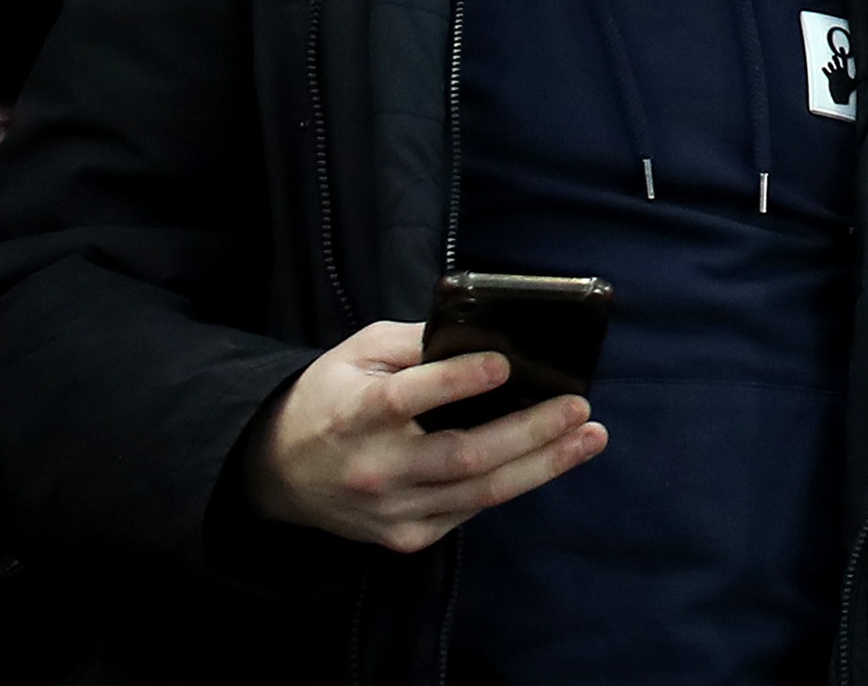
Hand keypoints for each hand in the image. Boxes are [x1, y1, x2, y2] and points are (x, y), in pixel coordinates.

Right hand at [244, 320, 605, 553]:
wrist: (278, 472)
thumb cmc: (331, 397)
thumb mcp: (358, 351)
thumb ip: (416, 340)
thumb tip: (485, 331)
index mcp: (356, 413)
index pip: (407, 398)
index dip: (457, 381)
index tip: (504, 364)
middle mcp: (374, 468)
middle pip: (463, 457)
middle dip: (529, 433)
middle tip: (579, 408)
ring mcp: (392, 510)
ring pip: (480, 494)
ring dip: (543, 465)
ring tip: (589, 437)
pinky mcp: (406, 537)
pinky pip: (470, 511)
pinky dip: (511, 483)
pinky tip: (547, 460)